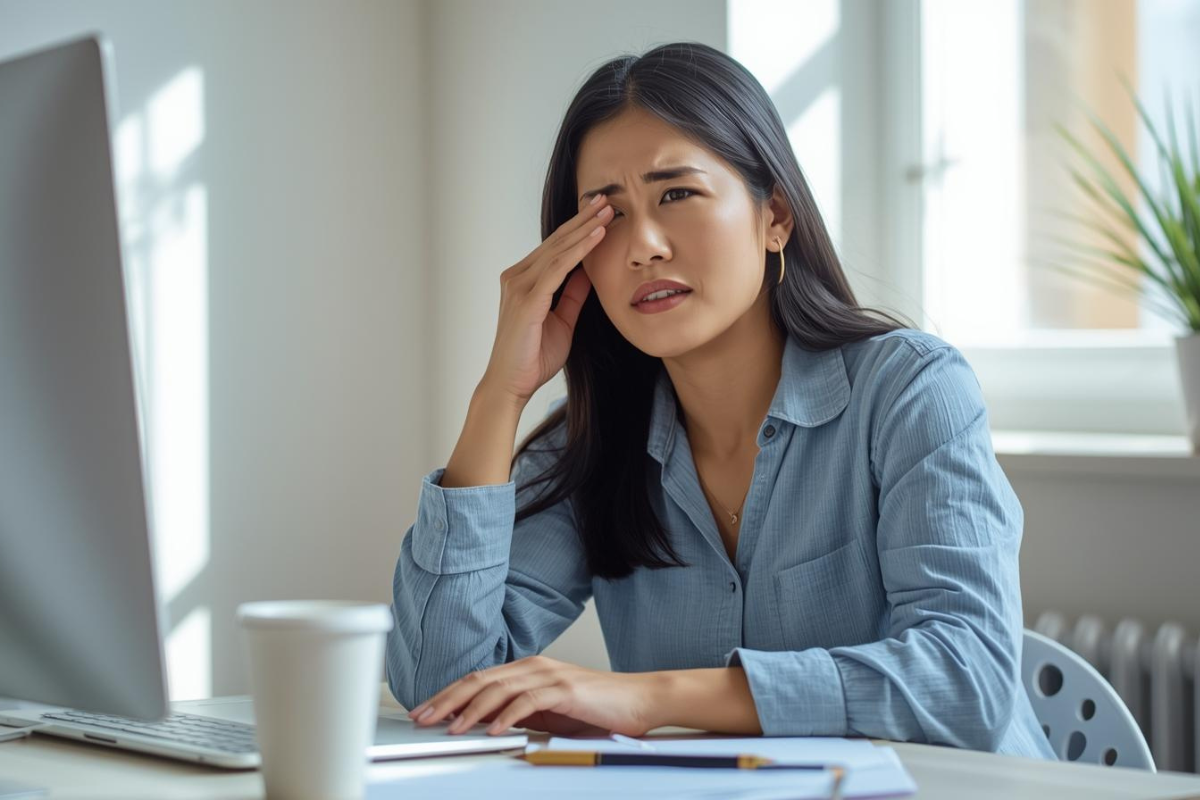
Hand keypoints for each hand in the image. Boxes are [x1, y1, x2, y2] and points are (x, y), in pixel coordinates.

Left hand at [405, 655, 660, 736]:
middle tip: (423, 717)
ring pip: (498, 689)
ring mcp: (549, 676)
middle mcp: (533, 667)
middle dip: (447, 700)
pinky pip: (529, 701)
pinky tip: (493, 731)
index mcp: (527, 670)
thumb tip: (485, 725)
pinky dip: (508, 716)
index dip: (448, 695)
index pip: (478, 679)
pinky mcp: (565, 689)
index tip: (425, 710)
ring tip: (452, 728)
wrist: (638, 699)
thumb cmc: (596, 708)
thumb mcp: (549, 713)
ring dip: (471, 710)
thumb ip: (519, 714)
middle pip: (480, 680)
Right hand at [479, 195, 611, 405]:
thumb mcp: (562, 321)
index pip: (555, 247)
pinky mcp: (527, 298)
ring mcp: (519, 285)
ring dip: (585, 228)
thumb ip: (572, 295)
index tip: (600, 211)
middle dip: (583, 219)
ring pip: (558, 249)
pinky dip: (580, 250)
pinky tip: (597, 236)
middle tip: (606, 198)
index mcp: (524, 280)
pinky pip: (558, 268)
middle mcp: (517, 276)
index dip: (578, 228)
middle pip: (556, 241)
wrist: (511, 384)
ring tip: (607, 211)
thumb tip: (588, 271)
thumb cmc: (532, 357)